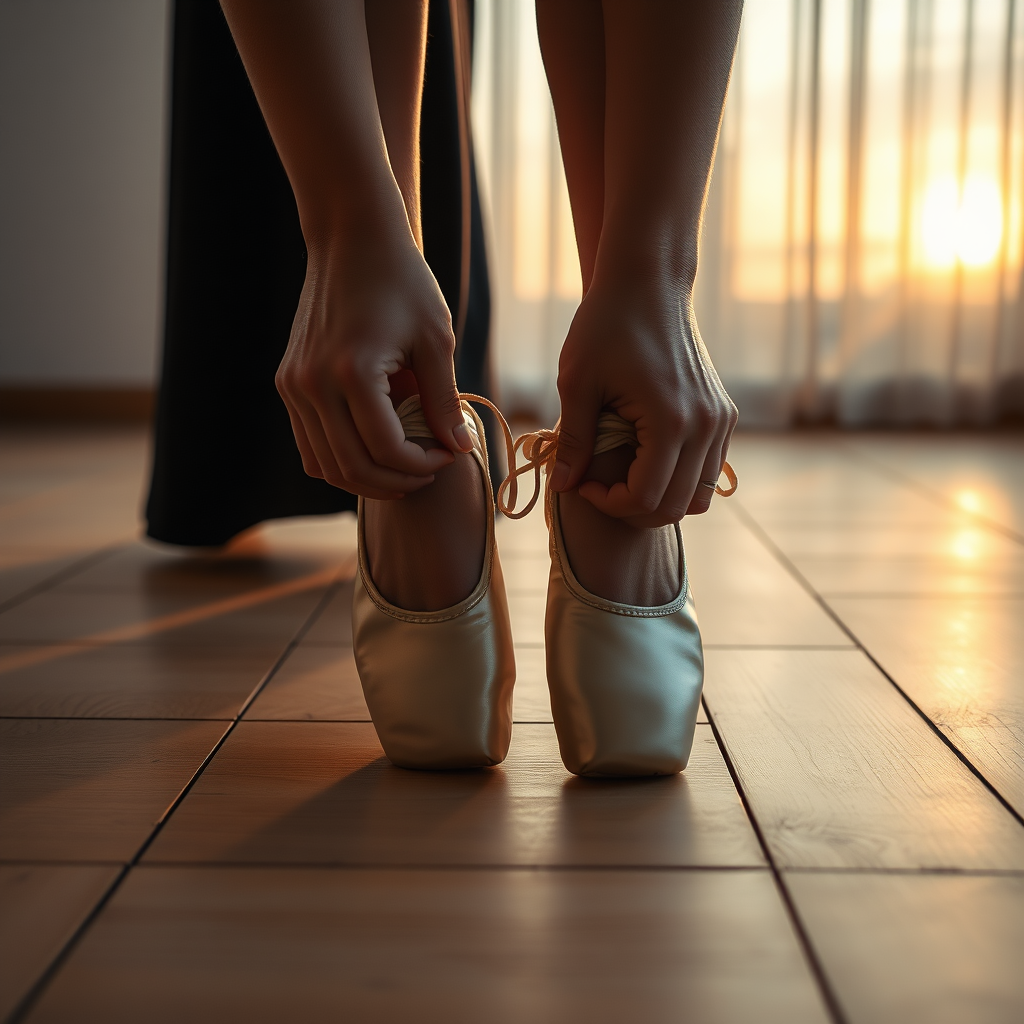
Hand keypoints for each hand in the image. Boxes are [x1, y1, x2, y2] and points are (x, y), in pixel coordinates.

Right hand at [276, 230, 472, 498]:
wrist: (352, 238)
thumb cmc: (402, 281)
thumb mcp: (435, 340)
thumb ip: (444, 400)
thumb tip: (459, 449)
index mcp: (351, 372)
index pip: (387, 449)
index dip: (423, 464)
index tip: (450, 454)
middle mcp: (312, 384)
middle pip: (353, 467)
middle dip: (397, 482)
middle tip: (429, 472)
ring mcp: (294, 386)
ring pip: (325, 465)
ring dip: (367, 479)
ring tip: (404, 470)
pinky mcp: (288, 383)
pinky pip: (310, 445)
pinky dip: (341, 460)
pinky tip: (376, 452)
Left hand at [552, 278, 737, 526]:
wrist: (648, 282)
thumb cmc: (605, 325)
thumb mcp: (577, 383)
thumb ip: (574, 442)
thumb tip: (563, 488)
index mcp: (670, 421)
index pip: (644, 498)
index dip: (608, 504)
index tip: (582, 483)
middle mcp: (706, 426)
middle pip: (676, 507)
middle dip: (632, 510)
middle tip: (599, 490)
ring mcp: (721, 421)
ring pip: (698, 496)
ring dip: (659, 499)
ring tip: (622, 478)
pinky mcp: (723, 414)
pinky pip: (708, 471)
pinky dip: (678, 479)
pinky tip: (643, 460)